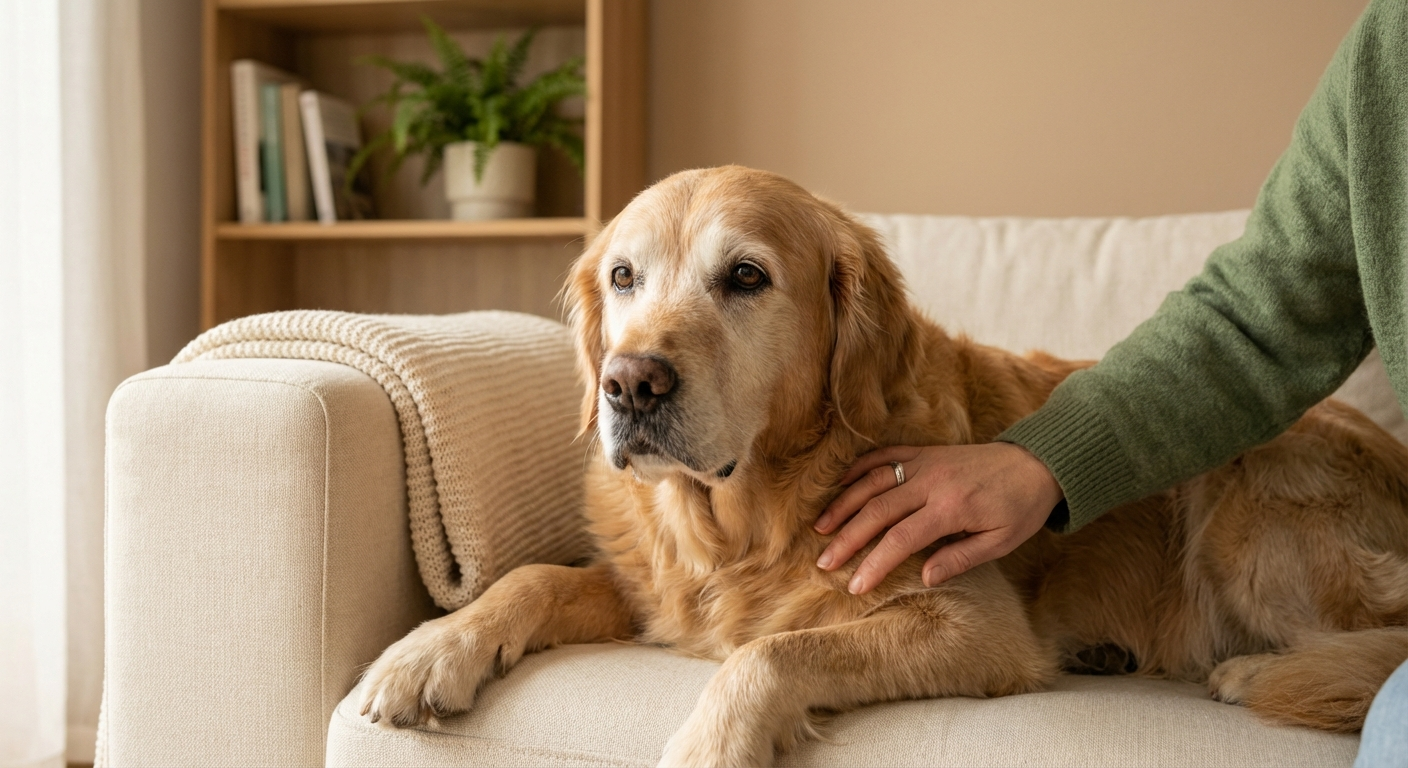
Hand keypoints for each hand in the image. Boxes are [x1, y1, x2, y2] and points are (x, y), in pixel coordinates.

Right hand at [813, 443, 1062, 593]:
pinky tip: (841, 484)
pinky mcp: (924, 452)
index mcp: (952, 508)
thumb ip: (960, 558)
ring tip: (821, 527)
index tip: (856, 586)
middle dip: (847, 539)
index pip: (901, 539)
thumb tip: (924, 578)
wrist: (1036, 464)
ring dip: (844, 504)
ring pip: (873, 481)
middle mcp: (932, 482)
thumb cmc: (1020, 509)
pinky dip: (860, 468)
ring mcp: (926, 463)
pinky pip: (884, 455)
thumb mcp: (1000, 542)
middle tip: (825, 562)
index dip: (874, 563)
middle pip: (878, 511)